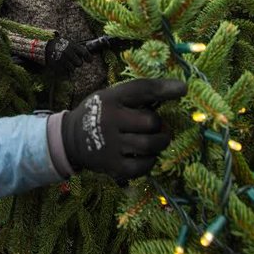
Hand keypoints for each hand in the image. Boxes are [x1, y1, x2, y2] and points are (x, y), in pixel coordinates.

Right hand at [44, 37, 91, 74]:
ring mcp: (62, 60)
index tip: (89, 60)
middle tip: (73, 60)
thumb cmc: (58, 45)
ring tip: (65, 62)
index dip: (88, 57)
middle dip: (77, 63)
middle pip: (79, 63)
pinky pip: (65, 72)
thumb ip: (77, 48)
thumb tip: (88, 56)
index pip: (84, 53)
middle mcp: (68, 53)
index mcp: (71, 46)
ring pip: (72, 69)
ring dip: (70, 67)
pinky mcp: (57, 66)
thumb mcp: (68, 42)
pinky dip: (64, 71)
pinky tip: (61, 66)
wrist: (43, 48)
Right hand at [61, 79, 185, 182]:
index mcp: (109, 99)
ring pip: (150, 145)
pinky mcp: (112, 165)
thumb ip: (138, 96)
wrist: (70, 139)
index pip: (140, 90)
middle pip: (151, 122)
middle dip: (159, 125)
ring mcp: (110, 144)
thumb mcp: (110, 98)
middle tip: (155, 127)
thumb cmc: (100, 115)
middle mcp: (109, 120)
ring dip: (159, 143)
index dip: (164, 88)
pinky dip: (150, 161)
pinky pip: (143, 165)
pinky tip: (144, 155)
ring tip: (155, 141)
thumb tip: (179, 90)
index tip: (183, 89)